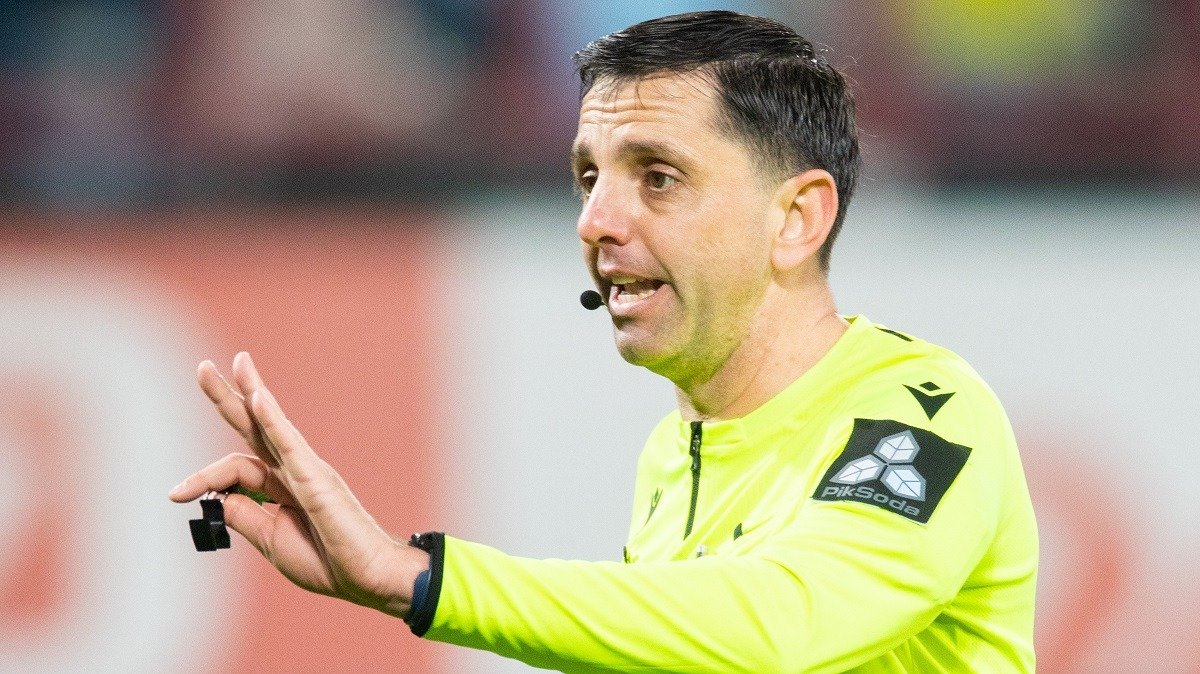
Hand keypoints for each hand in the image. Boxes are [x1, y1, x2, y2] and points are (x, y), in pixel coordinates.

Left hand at [169, 352, 428, 617]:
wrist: (366, 576)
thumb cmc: (327, 560)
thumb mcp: (270, 539)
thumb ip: (244, 514)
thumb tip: (214, 495)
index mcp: (283, 486)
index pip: (236, 469)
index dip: (202, 477)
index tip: (173, 494)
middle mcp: (294, 470)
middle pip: (254, 426)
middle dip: (228, 396)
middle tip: (203, 367)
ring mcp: (307, 469)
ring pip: (273, 424)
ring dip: (252, 390)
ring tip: (237, 361)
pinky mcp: (316, 478)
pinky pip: (289, 444)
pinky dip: (272, 420)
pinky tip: (257, 397)